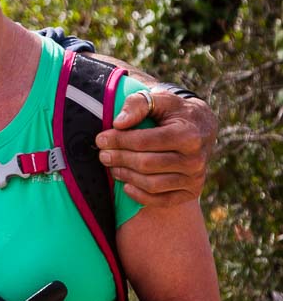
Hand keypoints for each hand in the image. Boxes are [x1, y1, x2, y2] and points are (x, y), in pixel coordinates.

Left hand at [96, 90, 215, 206]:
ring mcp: (195, 178)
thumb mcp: (160, 99)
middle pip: (145, 164)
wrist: (200, 127)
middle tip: (102, 155)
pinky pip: (161, 201)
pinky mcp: (191, 192)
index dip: (118, 141)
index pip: (144, 141)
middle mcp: (195, 159)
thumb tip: (119, 123)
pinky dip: (140, 196)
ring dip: (126, 176)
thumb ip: (138, 104)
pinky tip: (126, 186)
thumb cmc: (174, 112)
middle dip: (119, 159)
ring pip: (151, 184)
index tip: (100, 139)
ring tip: (112, 166)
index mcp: (188, 135)